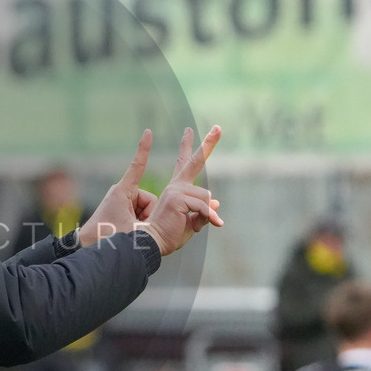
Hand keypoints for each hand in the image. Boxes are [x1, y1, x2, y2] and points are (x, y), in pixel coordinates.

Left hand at [78, 129, 158, 245]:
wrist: (87, 245)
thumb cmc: (106, 237)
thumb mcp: (132, 232)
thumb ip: (152, 226)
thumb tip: (166, 226)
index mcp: (122, 192)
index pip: (136, 167)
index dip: (143, 149)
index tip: (147, 132)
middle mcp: (122, 192)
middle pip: (150, 199)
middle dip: (147, 216)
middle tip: (134, 228)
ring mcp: (122, 200)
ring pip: (147, 207)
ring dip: (143, 222)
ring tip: (130, 232)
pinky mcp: (121, 208)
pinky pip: (139, 212)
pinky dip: (139, 222)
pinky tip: (132, 231)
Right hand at [138, 126, 222, 255]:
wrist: (153, 242)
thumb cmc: (169, 235)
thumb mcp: (192, 224)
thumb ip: (203, 212)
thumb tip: (216, 202)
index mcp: (177, 190)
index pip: (184, 164)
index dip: (187, 147)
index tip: (188, 130)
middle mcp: (176, 186)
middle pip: (195, 161)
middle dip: (208, 144)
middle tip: (218, 128)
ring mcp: (176, 190)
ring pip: (206, 197)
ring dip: (208, 214)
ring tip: (202, 225)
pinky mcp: (177, 197)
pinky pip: (204, 206)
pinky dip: (211, 217)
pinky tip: (215, 224)